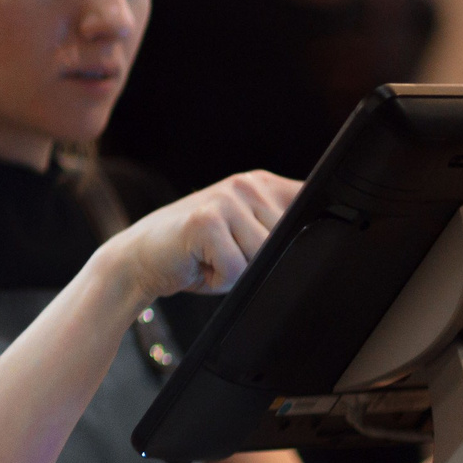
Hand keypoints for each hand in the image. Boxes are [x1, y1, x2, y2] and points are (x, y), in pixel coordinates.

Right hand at [99, 172, 299, 303]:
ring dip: (239, 272)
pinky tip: (199, 264)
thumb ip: (280, 232)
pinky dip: (219, 279)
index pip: (313, 203)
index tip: (291, 242)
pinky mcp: (206, 220)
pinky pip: (237, 269)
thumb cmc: (197, 254)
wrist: (140, 259)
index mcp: (262, 184)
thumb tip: (322, 246)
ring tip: (213, 260)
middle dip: (262, 262)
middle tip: (228, 256)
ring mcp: (226, 198)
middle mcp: (247, 184)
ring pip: (264, 257)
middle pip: (289, 241)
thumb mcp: (248, 237)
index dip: (311, 231)